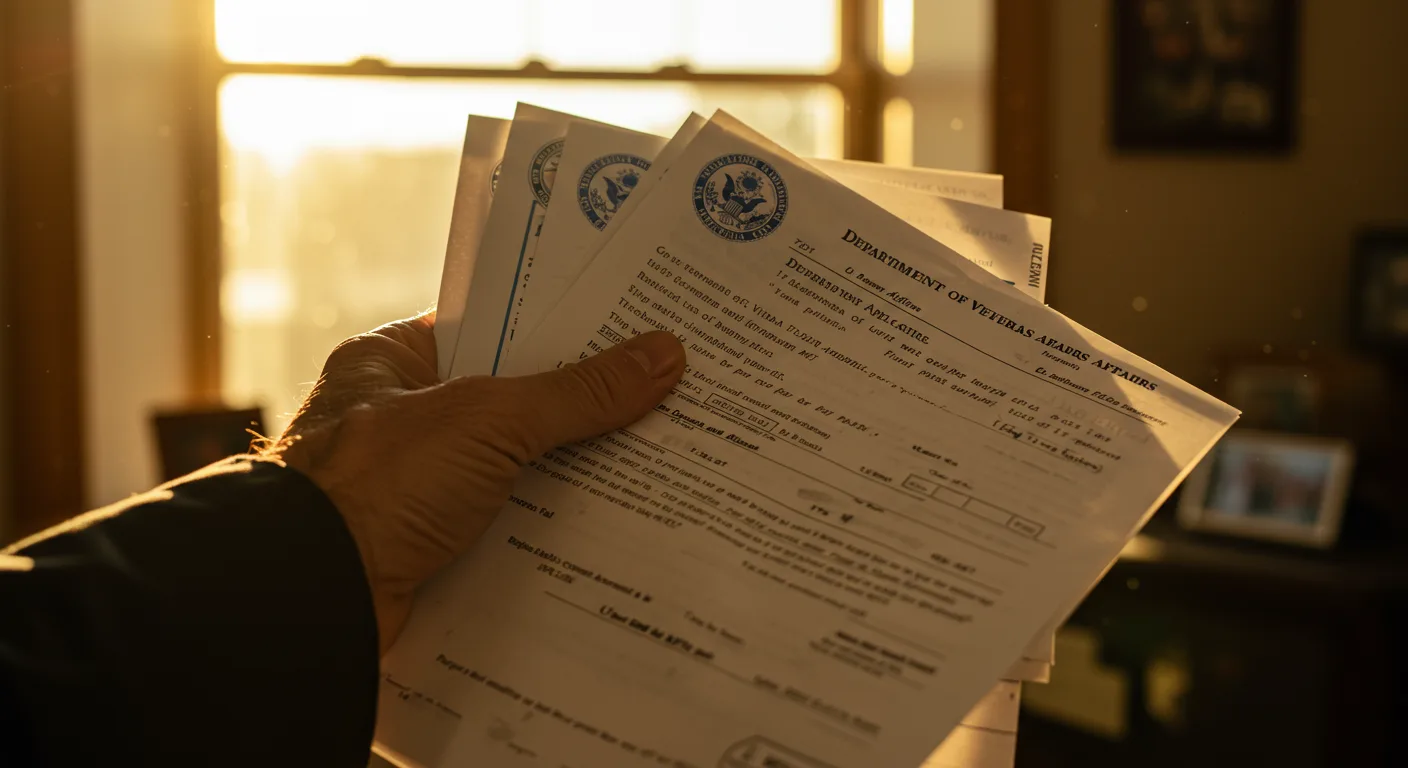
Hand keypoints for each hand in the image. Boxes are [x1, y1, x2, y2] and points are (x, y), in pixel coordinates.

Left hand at [268, 313, 685, 652]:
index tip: (626, 327)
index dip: (557, 327)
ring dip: (570, 478)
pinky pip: (505, 531)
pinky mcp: (429, 550)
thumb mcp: (489, 418)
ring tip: (654, 463)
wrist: (313, 599)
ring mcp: (414, 489)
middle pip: (511, 404)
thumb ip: (577, 391)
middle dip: (578, 409)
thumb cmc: (374, 486)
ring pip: (512, 473)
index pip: (490, 327)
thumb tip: (662, 355)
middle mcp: (400, 420)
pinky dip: (549, 535)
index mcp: (393, 362)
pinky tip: (609, 531)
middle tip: (661, 396)